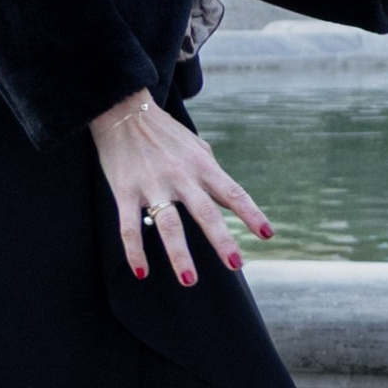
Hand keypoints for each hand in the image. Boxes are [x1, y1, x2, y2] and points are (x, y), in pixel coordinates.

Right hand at [89, 90, 273, 284]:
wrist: (121, 109)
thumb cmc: (164, 131)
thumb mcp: (196, 146)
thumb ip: (212, 173)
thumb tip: (230, 198)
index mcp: (202, 165)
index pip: (233, 192)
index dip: (251, 214)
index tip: (267, 235)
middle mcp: (180, 176)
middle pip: (205, 212)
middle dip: (222, 239)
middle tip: (236, 264)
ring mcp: (152, 184)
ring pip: (168, 224)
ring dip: (179, 254)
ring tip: (189, 279)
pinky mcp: (124, 191)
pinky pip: (129, 227)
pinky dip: (135, 251)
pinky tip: (142, 272)